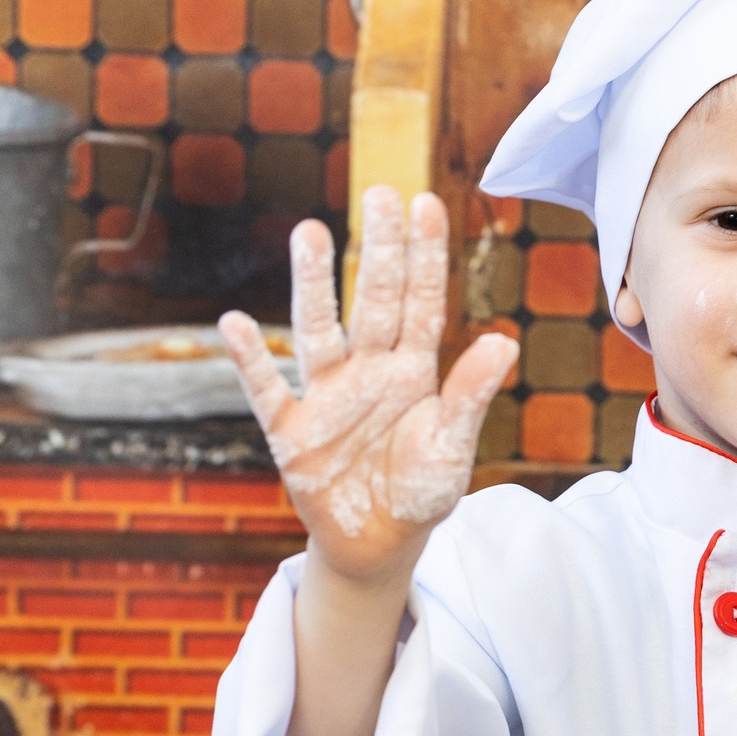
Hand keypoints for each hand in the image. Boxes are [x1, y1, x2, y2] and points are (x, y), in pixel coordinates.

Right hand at [220, 186, 518, 583]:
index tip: (427, 204)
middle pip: (375, 300)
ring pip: (319, 330)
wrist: (381, 542)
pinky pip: (268, 389)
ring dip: (315, 285)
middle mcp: (369, 370)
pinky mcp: (292, 431)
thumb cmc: (422, 488)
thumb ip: (471, 395)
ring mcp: (327, 396)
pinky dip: (251, 360)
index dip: (425, 255)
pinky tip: (234, 323)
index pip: (422, 301)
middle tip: (379, 193)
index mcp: (413, 369)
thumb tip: (502, 340)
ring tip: (312, 234)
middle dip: (378, 249)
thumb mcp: (453, 446)